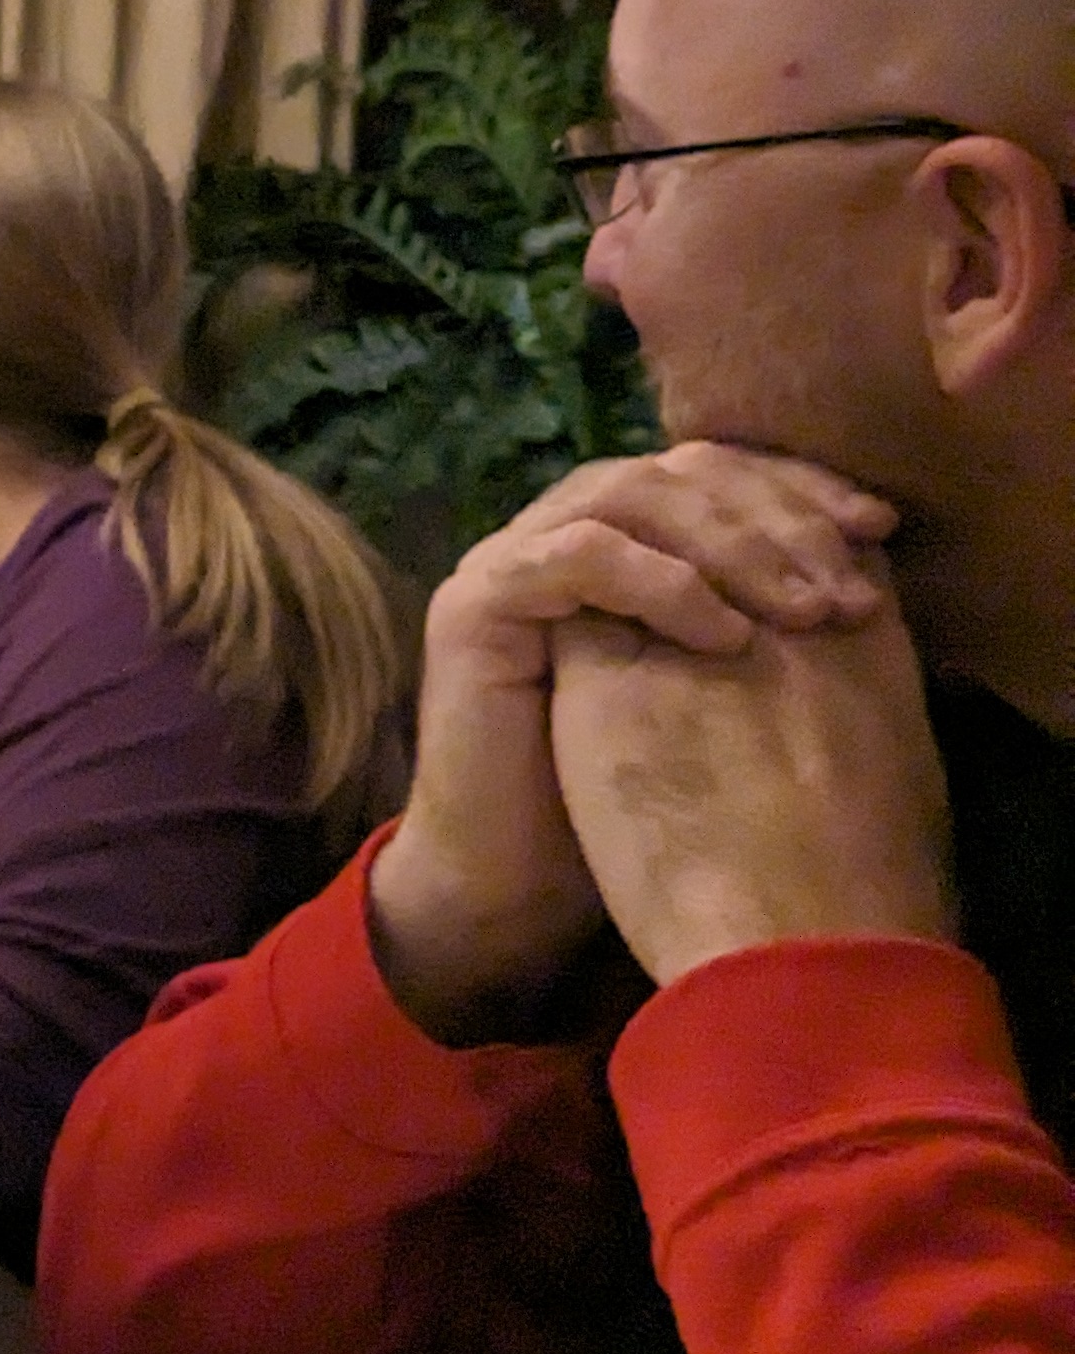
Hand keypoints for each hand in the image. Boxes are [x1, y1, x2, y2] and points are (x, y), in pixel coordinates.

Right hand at [368, 442, 897, 1041]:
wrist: (520, 885)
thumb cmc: (637, 807)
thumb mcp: (729, 689)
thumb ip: (770, 616)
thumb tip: (873, 561)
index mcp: (621, 543)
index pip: (712, 469)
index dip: (796, 484)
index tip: (879, 527)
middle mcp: (559, 535)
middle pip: (675, 468)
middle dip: (775, 514)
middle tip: (845, 586)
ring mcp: (508, 563)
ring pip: (627, 496)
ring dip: (729, 546)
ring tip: (800, 613)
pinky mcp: (474, 605)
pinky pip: (576, 557)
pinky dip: (658, 583)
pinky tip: (725, 636)